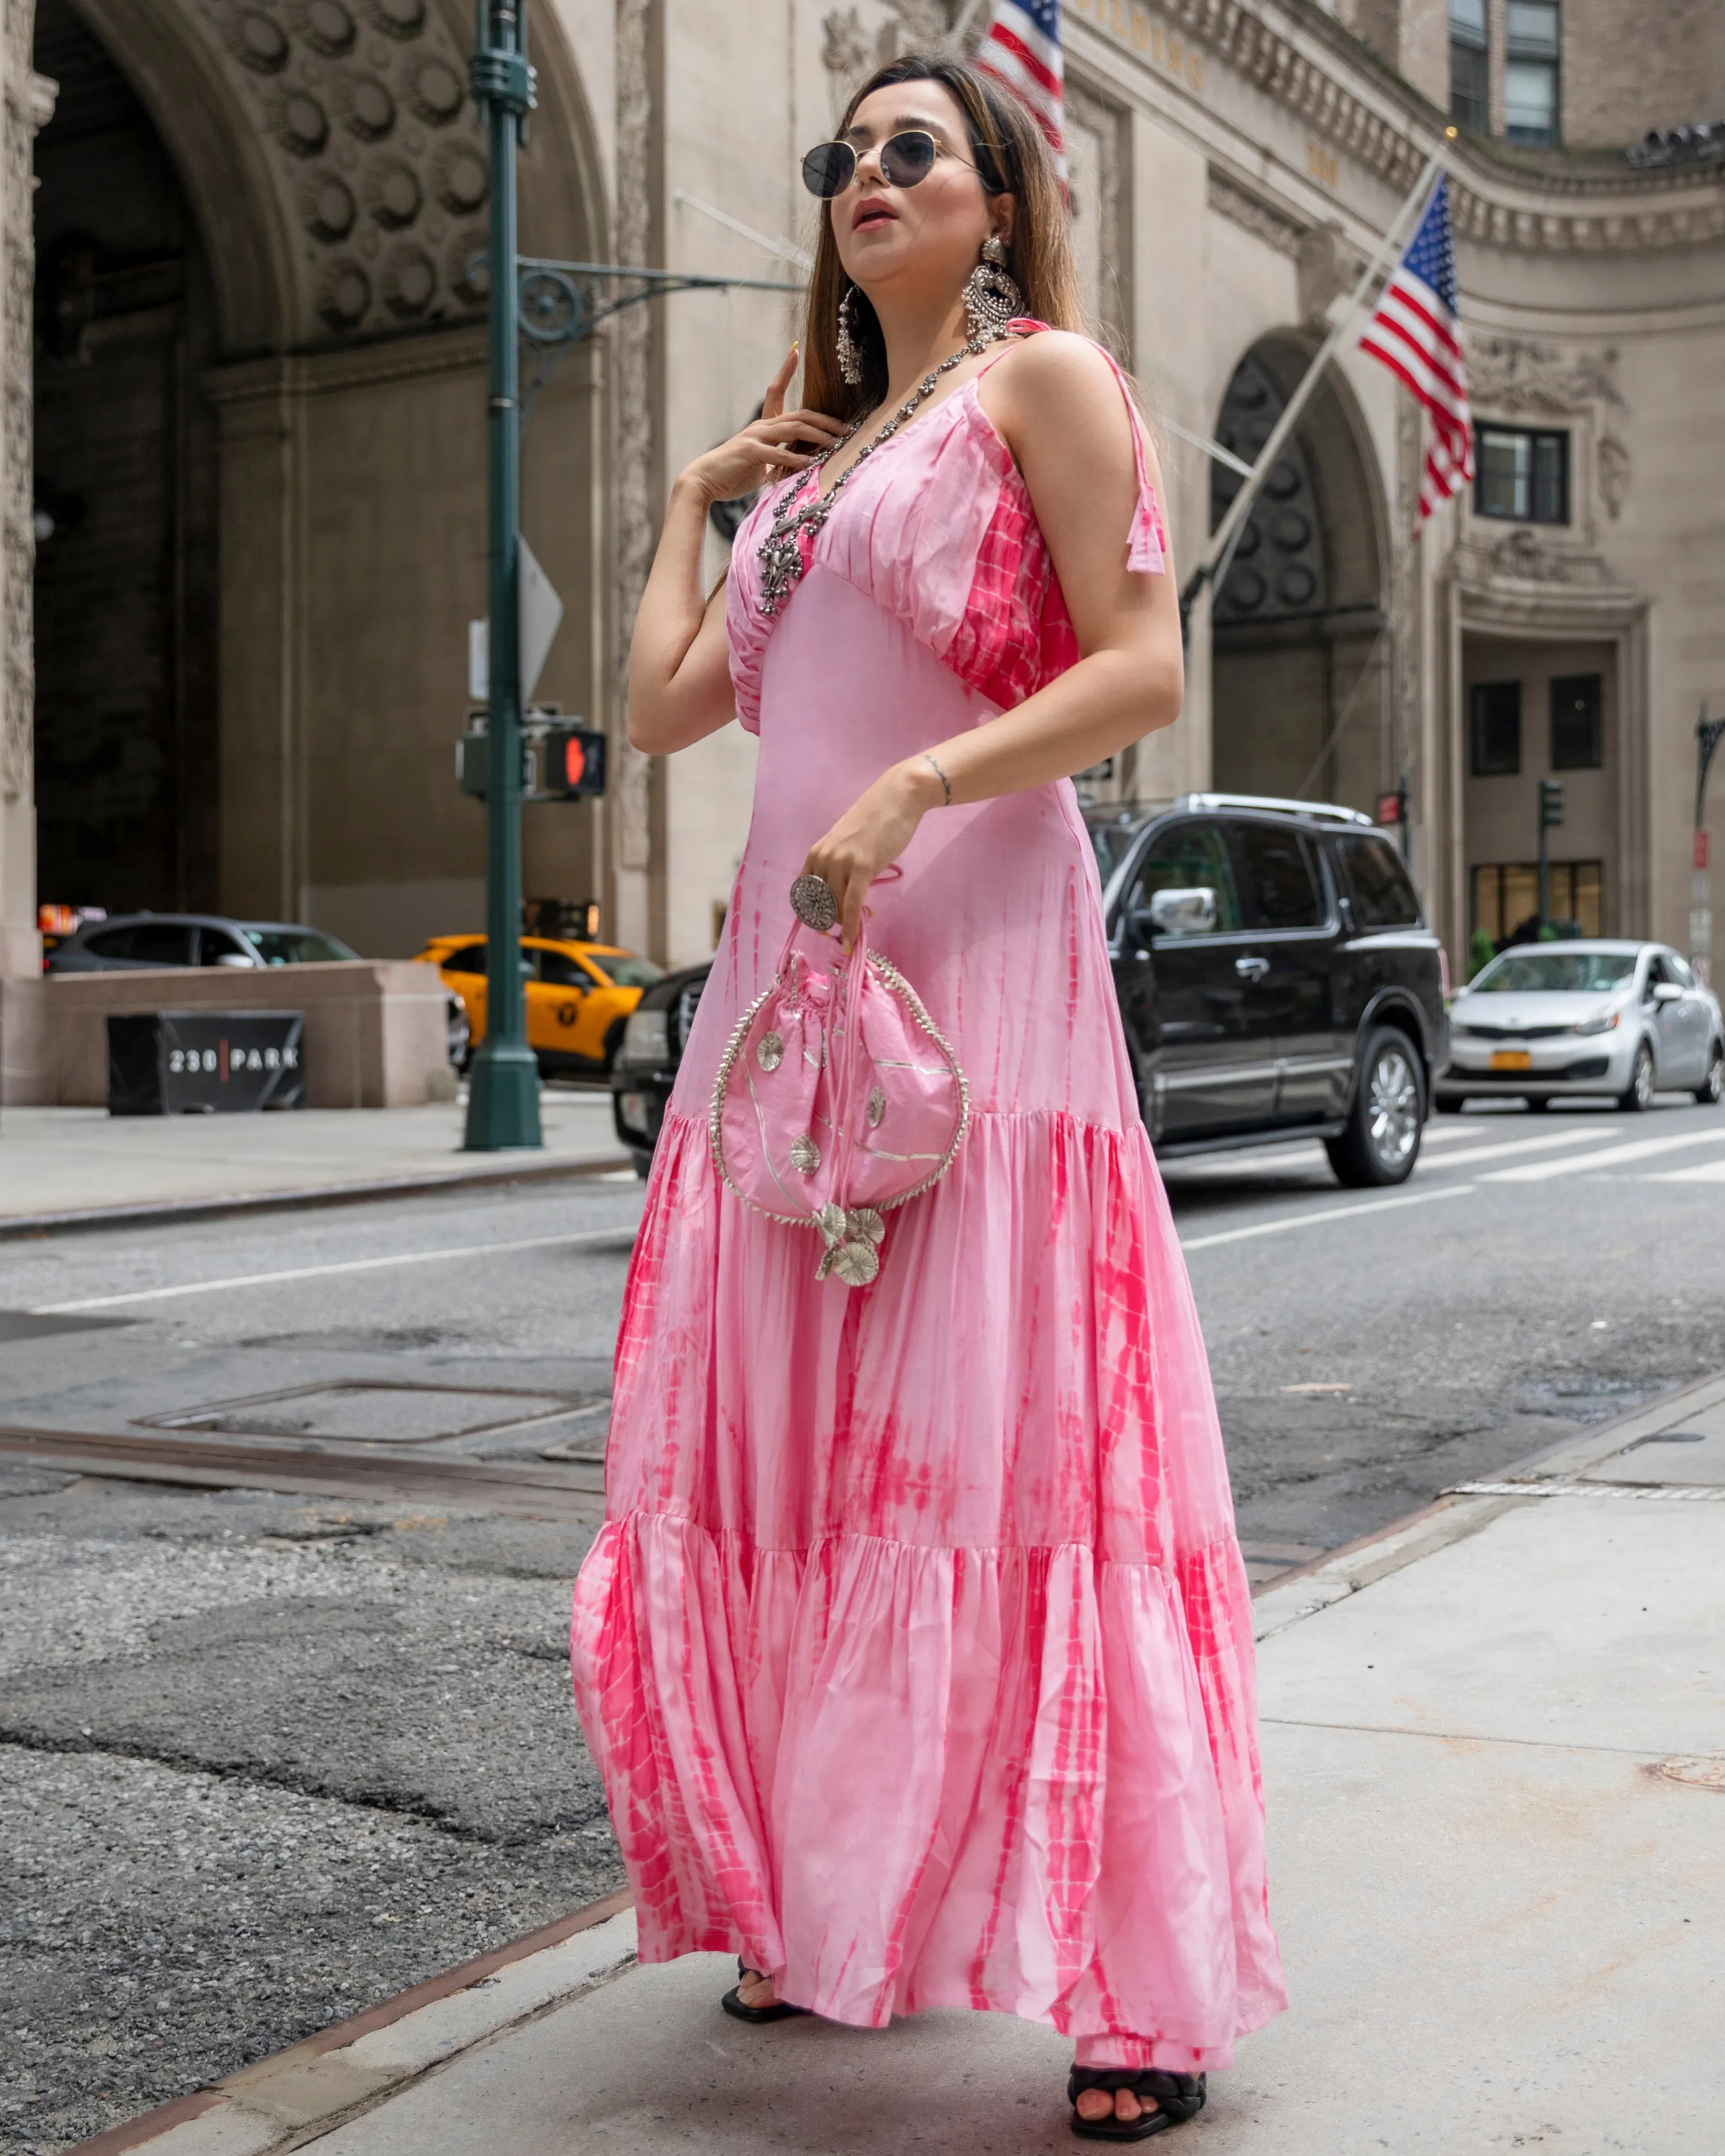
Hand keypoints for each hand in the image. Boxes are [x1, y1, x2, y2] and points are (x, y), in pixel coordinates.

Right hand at [682, 348, 846, 505]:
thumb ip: (781, 462)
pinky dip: (796, 459)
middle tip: (846, 429)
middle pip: (799, 415)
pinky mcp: (750, 452)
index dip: (785, 371)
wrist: (705, 481)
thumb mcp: (763, 466)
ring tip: (835, 443)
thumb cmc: (734, 475)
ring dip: (817, 436)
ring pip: (793, 429)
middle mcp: (761, 425)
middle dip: (825, 421)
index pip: (776, 392)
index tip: (795, 352)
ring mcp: (755, 436)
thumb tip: (801, 466)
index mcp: (764, 426)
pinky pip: (778, 453)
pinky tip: (810, 463)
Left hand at [801, 760, 944, 948]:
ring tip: (863, 922)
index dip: (809, 915)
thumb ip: (840, 866)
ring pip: (836, 907)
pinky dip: (851, 926)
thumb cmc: (877, 821)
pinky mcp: (862, 867)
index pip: (801, 893)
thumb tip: (842, 897)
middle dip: (832, 921)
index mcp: (816, 853)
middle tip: (848, 926)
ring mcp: (841, 862)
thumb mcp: (848, 844)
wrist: (898, 798)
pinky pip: (852, 905)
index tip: (822, 926)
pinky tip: (852, 940)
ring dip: (847, 923)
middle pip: (820, 904)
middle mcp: (823, 858)